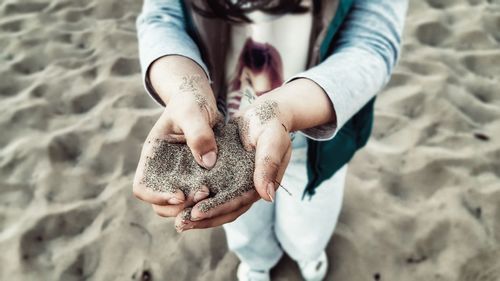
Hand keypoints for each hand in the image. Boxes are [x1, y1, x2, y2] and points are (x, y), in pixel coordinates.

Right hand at [133, 56, 219, 217]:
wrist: (200, 99)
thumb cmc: (191, 101)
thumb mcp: (193, 111)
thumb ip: (198, 133)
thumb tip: (207, 163)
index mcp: (153, 156)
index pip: (142, 187)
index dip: (157, 197)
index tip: (180, 195)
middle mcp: (164, 170)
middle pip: (161, 204)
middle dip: (180, 207)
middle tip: (204, 194)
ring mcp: (180, 176)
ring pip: (180, 206)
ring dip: (194, 207)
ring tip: (212, 194)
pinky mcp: (198, 177)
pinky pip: (199, 196)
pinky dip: (208, 200)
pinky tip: (222, 193)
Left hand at [175, 95, 292, 231]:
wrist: (266, 114)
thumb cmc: (271, 123)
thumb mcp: (272, 140)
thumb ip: (269, 164)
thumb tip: (266, 196)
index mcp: (261, 185)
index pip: (237, 203)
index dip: (217, 209)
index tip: (196, 213)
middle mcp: (248, 188)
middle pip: (225, 210)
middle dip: (204, 219)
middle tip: (181, 224)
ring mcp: (237, 183)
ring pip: (216, 204)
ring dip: (198, 213)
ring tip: (178, 220)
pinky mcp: (226, 174)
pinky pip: (211, 190)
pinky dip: (197, 197)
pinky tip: (180, 200)